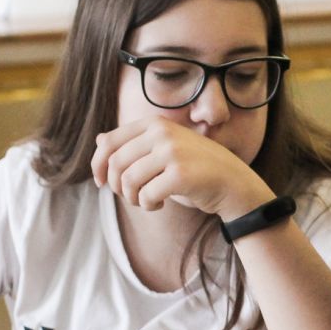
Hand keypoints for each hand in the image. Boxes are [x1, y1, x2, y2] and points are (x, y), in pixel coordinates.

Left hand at [92, 116, 271, 218]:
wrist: (233, 183)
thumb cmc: (195, 169)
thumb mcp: (163, 150)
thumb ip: (133, 144)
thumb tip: (99, 139)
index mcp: (154, 123)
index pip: (109, 142)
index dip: (98, 165)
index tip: (101, 183)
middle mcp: (162, 132)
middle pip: (116, 163)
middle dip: (117, 187)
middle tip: (131, 197)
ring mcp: (172, 151)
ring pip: (129, 180)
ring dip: (133, 198)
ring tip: (146, 201)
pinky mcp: (180, 174)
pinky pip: (146, 195)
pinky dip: (148, 205)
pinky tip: (160, 205)